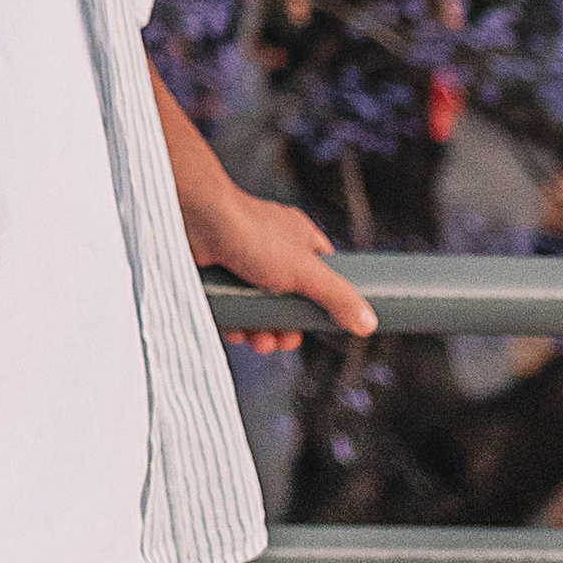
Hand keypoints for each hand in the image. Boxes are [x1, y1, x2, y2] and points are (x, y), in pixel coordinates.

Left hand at [185, 179, 376, 353]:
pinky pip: (232, 305)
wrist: (194, 220)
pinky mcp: (216, 274)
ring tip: (260, 342)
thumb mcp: (306, 271)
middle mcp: (270, 248)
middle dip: (287, 325)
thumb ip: (338, 297)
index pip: (321, 273)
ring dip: (262, 329)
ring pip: (258, 305)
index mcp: (298, 239)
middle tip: (283, 341)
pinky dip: (235, 321)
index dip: (322, 302)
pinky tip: (236, 333)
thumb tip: (368, 324)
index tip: (320, 323)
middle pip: (288, 297)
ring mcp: (240, 260)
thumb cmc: (250, 233)